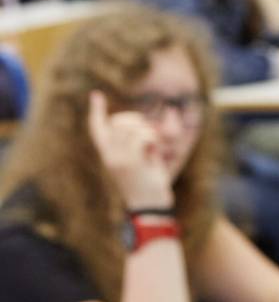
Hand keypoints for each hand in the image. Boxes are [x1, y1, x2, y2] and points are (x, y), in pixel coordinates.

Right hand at [87, 91, 173, 211]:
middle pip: (117, 122)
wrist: (150, 206)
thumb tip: (159, 119)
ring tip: (154, 145)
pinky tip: (155, 150)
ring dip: (147, 131)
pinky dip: (152, 138)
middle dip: (135, 119)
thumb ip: (142, 141)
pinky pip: (141, 137)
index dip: (96, 112)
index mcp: (109, 155)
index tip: (95, 95)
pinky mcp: (130, 163)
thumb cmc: (149, 183)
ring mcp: (118, 160)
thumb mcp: (144, 159)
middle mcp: (109, 157)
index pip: (97, 130)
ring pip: (130, 128)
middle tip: (150, 133)